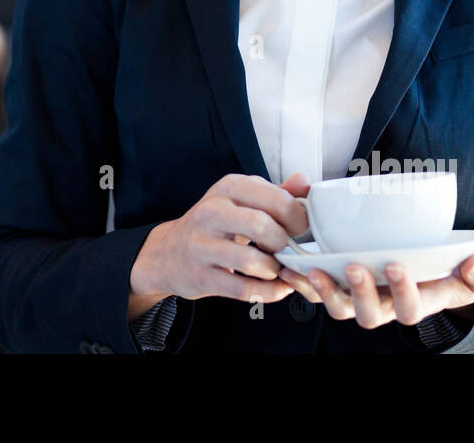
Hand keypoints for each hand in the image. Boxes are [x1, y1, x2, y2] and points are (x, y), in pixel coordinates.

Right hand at [127, 173, 308, 319]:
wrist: (169, 253)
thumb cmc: (214, 225)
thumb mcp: (240, 200)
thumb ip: (275, 193)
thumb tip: (304, 181)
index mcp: (228, 188)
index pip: (277, 199)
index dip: (299, 219)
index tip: (301, 230)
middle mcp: (212, 212)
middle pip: (263, 226)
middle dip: (284, 244)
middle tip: (285, 249)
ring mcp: (202, 245)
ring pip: (253, 261)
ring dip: (274, 270)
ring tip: (275, 268)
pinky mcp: (201, 276)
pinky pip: (244, 290)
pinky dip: (268, 292)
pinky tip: (273, 287)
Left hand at [276, 187, 473, 330]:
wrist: (435, 273)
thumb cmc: (454, 273)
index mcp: (417, 302)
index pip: (410, 308)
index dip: (403, 291)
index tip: (397, 264)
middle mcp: (386, 305)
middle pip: (367, 313)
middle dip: (360, 292)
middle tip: (355, 267)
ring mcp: (361, 296)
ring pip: (339, 306)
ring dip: (323, 291)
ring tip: (312, 271)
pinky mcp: (342, 283)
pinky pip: (319, 290)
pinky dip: (303, 280)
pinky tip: (290, 266)